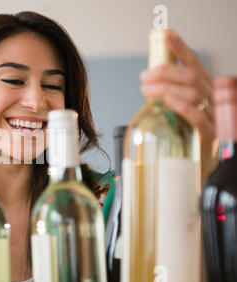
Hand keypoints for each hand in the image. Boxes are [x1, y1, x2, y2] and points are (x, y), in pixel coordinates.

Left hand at [140, 30, 217, 182]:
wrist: (200, 169)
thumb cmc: (188, 140)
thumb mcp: (180, 113)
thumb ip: (171, 96)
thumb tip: (150, 82)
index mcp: (205, 91)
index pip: (194, 65)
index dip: (180, 49)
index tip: (165, 36)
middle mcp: (212, 100)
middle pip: (191, 76)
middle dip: (165, 71)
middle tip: (144, 76)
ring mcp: (214, 117)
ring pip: (193, 93)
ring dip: (166, 86)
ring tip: (146, 88)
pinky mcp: (210, 136)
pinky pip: (198, 117)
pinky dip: (183, 106)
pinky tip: (168, 100)